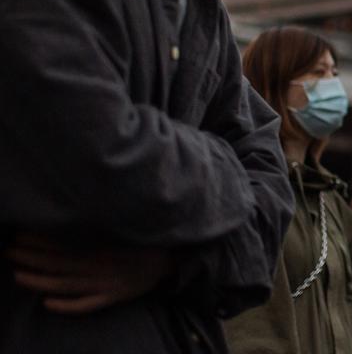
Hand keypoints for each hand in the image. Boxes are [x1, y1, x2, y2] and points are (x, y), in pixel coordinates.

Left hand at [5, 234, 173, 313]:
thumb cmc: (146, 238)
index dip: (40, 239)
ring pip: (66, 284)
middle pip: (59, 262)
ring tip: (18, 276)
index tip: (19, 233)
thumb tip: (78, 208)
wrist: (174, 257)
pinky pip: (88, 304)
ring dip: (40, 281)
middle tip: (8, 251)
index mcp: (101, 243)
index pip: (64, 241)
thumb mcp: (126, 223)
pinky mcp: (114, 296)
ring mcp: (105, 282)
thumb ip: (102, 220)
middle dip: (31, 257)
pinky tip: (49, 304)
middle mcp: (100, 263)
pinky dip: (69, 305)